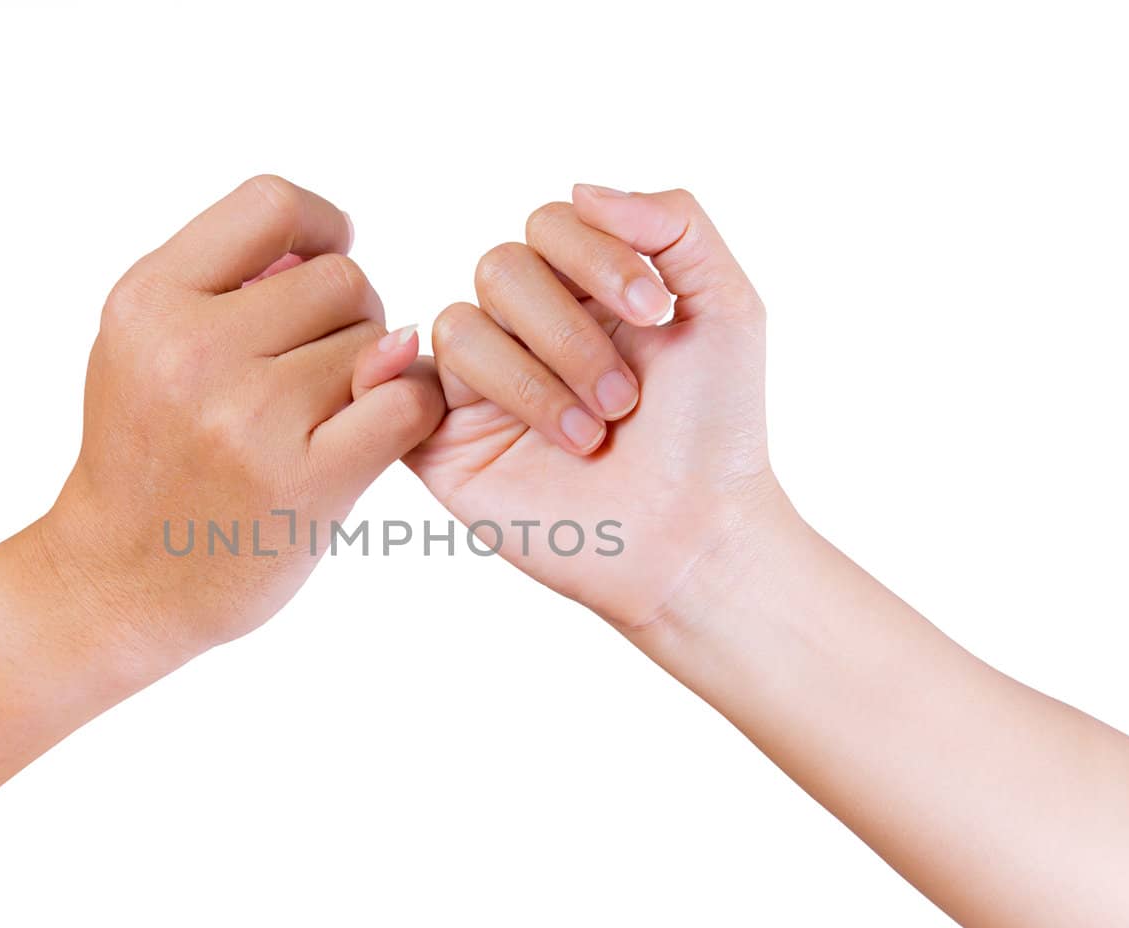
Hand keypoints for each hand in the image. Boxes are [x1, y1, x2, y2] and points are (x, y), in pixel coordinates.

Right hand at [34, 175, 443, 673]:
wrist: (120, 582)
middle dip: (347, 314)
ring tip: (319, 413)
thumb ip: (223, 285)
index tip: (321, 262)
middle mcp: (191, 352)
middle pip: (340, 278)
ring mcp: (248, 419)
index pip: (272, 205)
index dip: (321, 225)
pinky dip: (409, 409)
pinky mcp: (304, 482)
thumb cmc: (146, 455)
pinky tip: (376, 429)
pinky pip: (406, 404)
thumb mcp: (142, 348)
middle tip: (315, 365)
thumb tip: (336, 244)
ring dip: (369, 372)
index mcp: (147, 303)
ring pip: (377, 343)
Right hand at [406, 186, 778, 631]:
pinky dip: (415, 384)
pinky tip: (481, 419)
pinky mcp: (442, 444)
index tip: (655, 314)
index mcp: (586, 291)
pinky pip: (401, 387)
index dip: (596, 255)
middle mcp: (527, 329)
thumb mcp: (727, 306)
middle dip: (569, 332)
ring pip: (460, 325)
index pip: (552, 222)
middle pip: (501, 266)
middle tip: (626, 401)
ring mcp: (480, 386)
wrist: (693, 539)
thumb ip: (677, 222)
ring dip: (532, 382)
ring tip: (589, 440)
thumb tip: (580, 188)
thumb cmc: (716, 433)